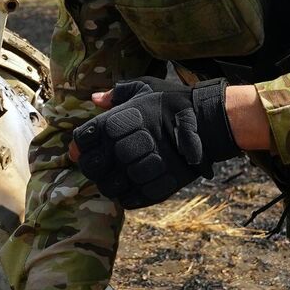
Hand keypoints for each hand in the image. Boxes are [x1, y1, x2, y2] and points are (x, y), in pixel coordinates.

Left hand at [70, 77, 240, 208]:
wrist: (209, 122)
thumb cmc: (174, 103)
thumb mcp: (145, 89)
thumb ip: (118, 94)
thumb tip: (96, 99)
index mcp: (114, 123)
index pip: (80, 141)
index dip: (80, 146)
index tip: (86, 147)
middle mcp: (121, 148)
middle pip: (90, 167)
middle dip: (93, 167)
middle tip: (103, 164)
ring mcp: (138, 170)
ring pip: (107, 187)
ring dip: (109, 183)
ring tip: (118, 176)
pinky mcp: (154, 188)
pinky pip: (128, 200)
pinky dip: (127, 196)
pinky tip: (133, 186)